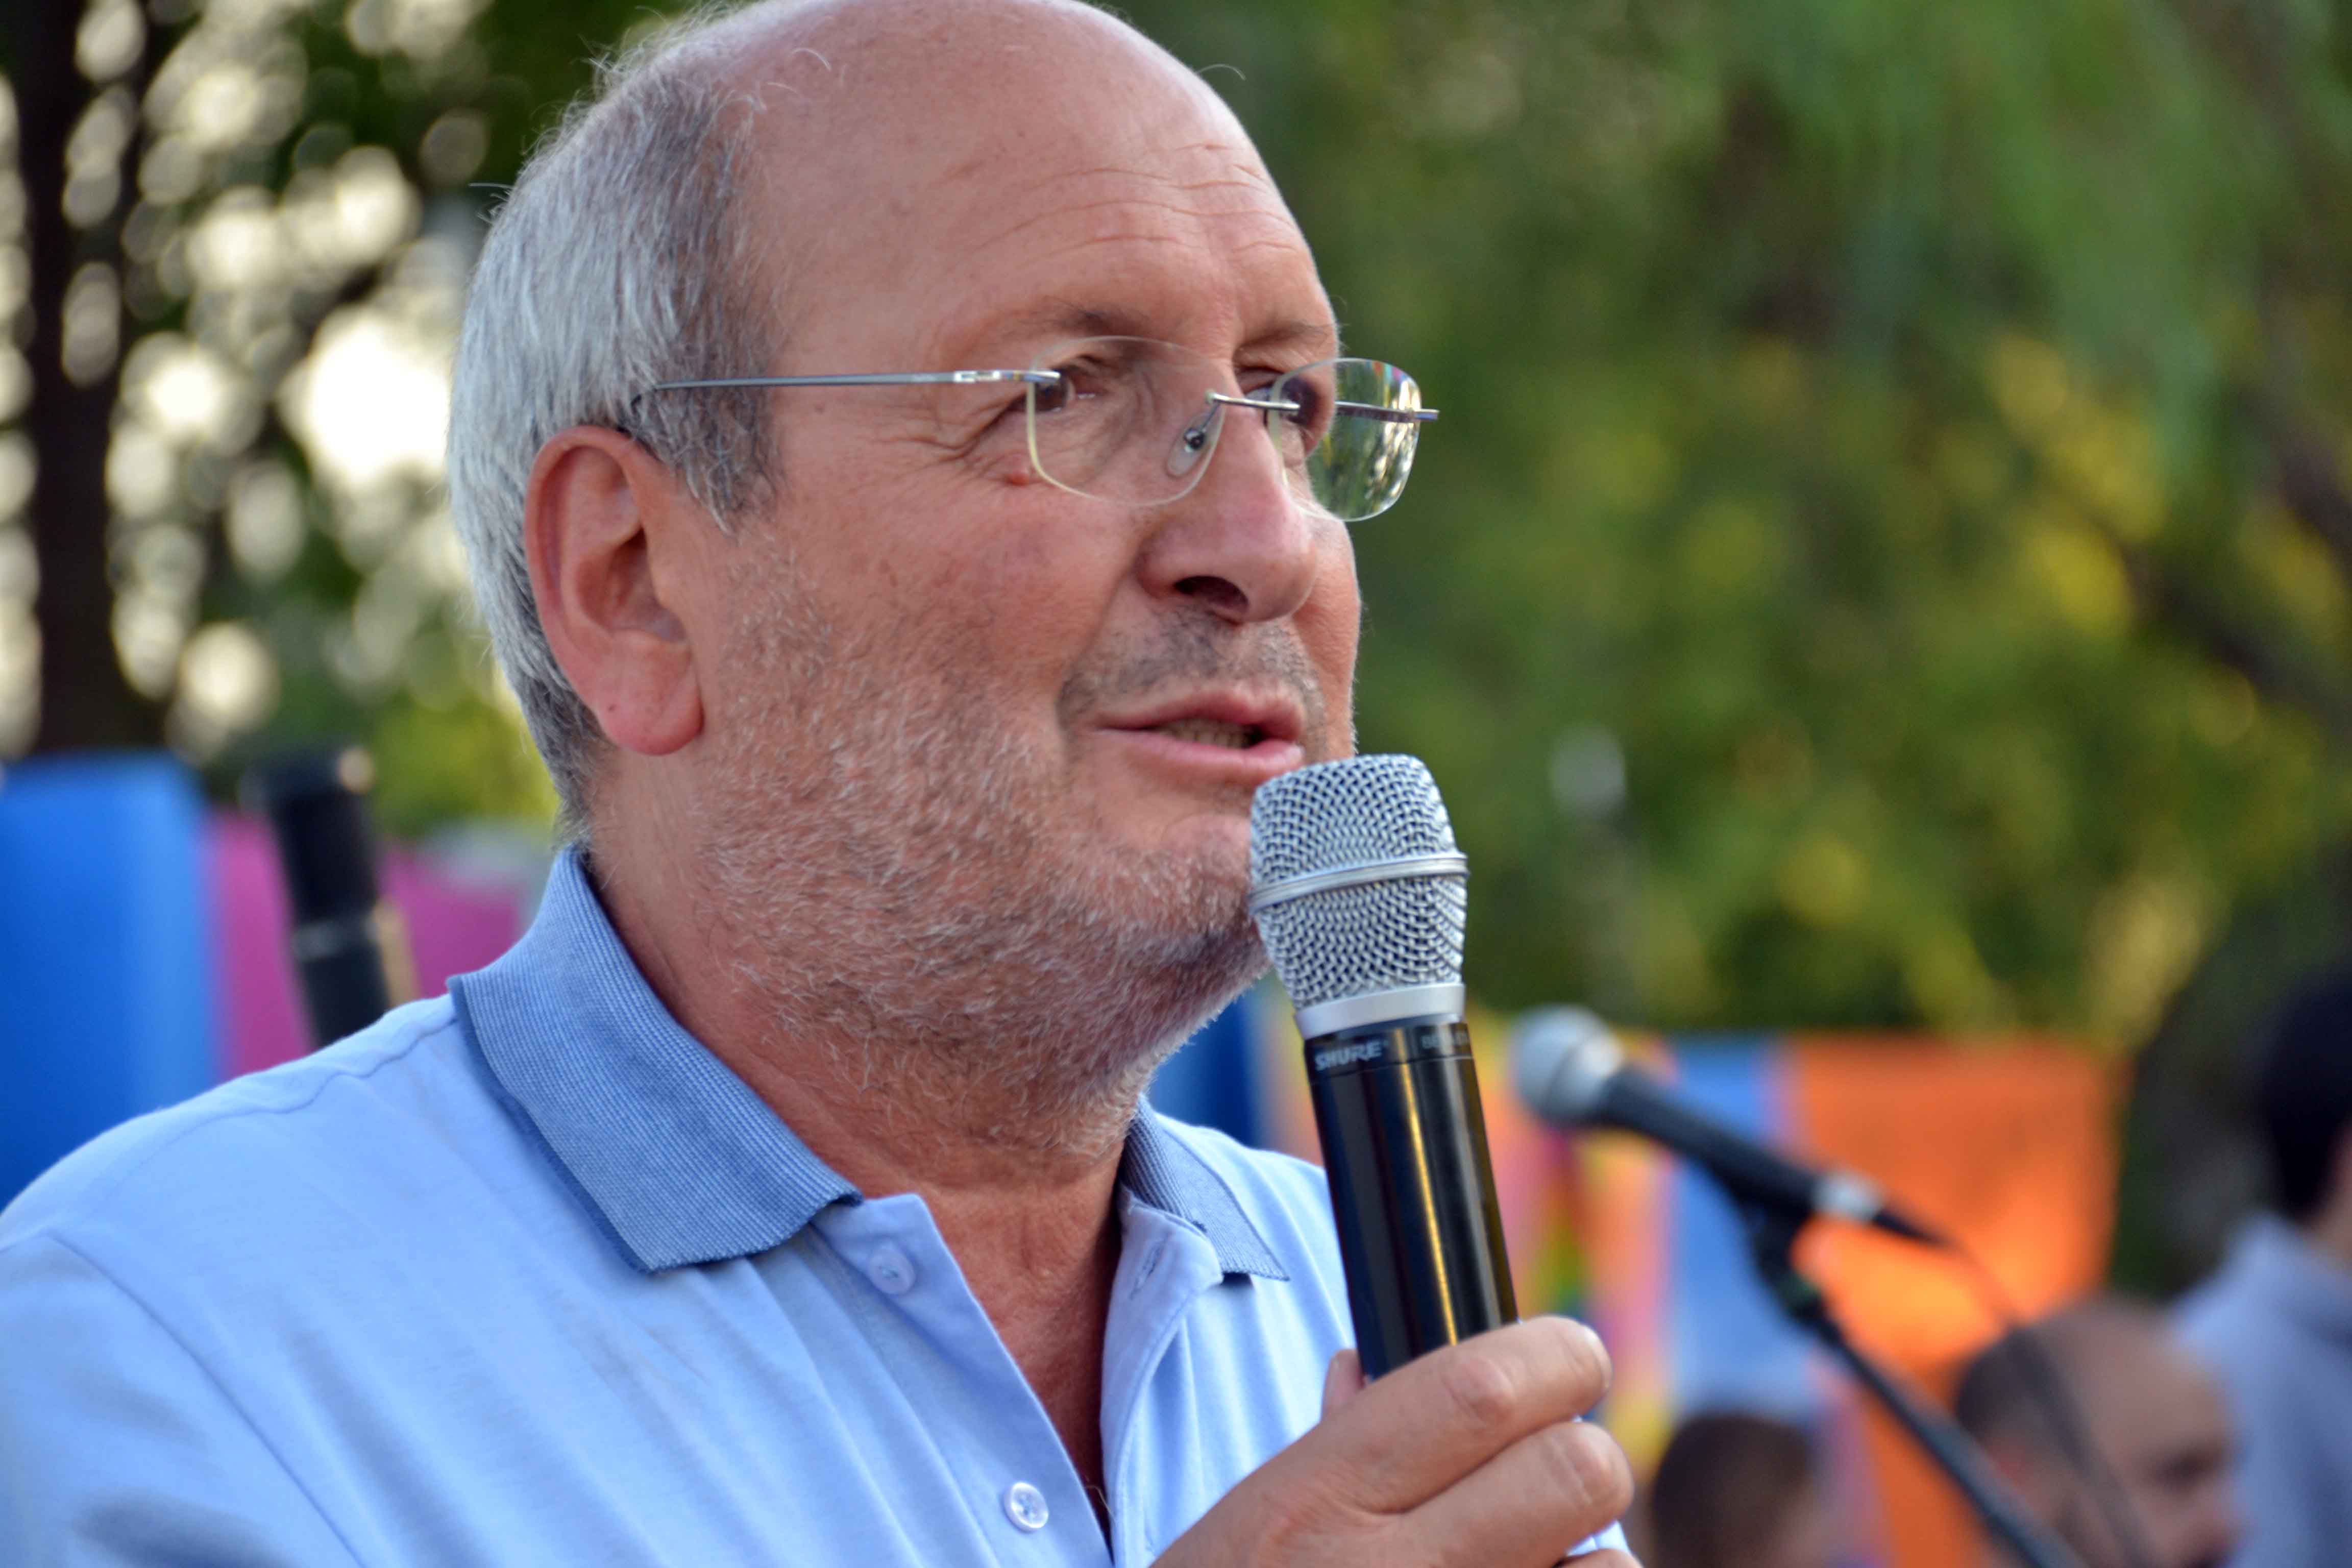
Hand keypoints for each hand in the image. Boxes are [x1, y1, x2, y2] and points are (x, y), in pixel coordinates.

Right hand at [1158, 1317, 1637, 1566]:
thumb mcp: (1241, 1536)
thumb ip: (1326, 1455)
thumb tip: (1366, 1369)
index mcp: (1312, 1506)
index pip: (1479, 1391)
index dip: (1553, 1359)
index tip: (1568, 1363)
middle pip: (1575, 1472)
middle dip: (1583, 1461)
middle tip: (1556, 1479)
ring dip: (1589, 1567)